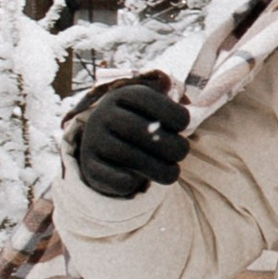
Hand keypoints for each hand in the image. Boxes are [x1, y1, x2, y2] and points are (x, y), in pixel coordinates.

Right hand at [72, 72, 191, 199]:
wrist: (101, 146)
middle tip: (182, 152)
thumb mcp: (151, 108)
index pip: (148, 99)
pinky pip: (115, 178)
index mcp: (120, 95)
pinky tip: (141, 181)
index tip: (183, 126)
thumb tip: (188, 111)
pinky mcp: (89, 167)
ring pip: (130, 157)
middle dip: (171, 145)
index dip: (173, 113)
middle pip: (141, 131)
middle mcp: (102, 115)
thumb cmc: (139, 124)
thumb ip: (168, 107)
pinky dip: (132, 182)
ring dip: (159, 169)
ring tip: (173, 172)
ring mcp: (92, 141)